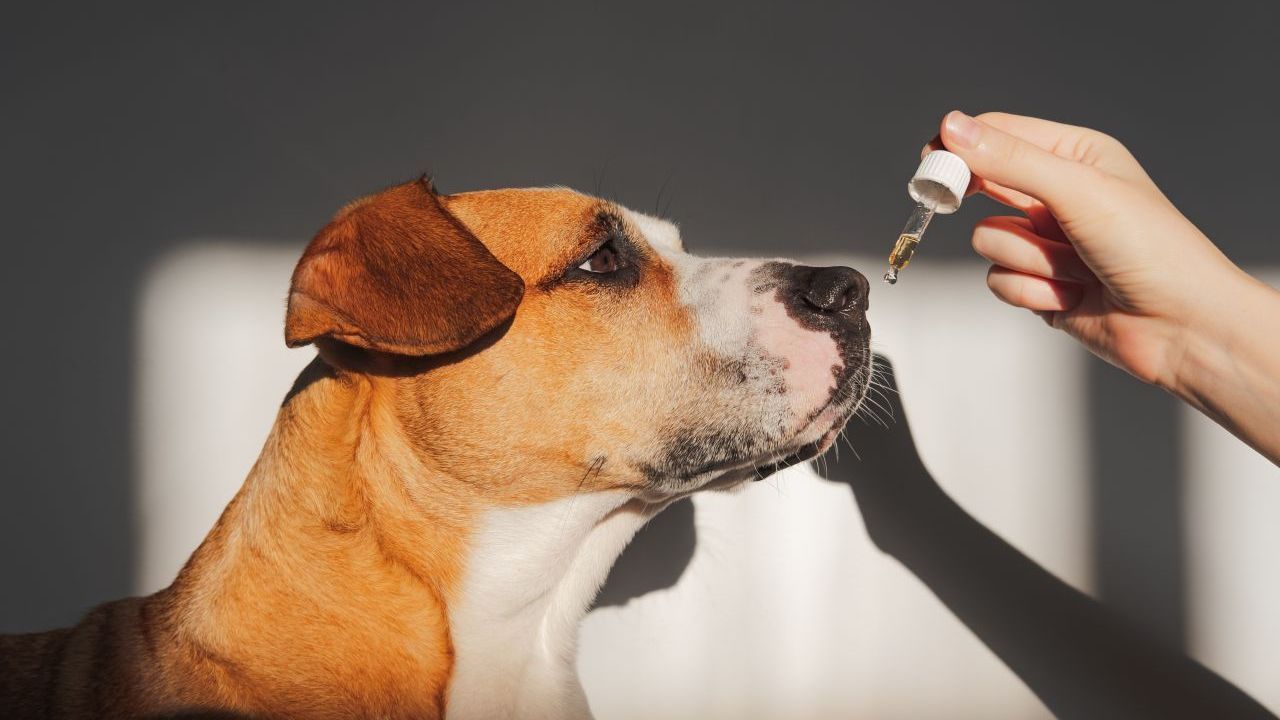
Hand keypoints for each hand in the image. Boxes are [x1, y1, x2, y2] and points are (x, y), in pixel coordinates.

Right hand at [934, 111, 1279, 464]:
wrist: (1181, 327)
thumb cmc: (1152, 249)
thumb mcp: (1077, 190)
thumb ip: (1010, 161)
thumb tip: (952, 127)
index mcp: (1075, 155)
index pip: (999, 134)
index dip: (960, 147)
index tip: (930, 165)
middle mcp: (1058, 195)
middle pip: (983, 185)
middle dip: (978, 202)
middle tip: (949, 202)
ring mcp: (1046, 241)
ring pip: (988, 239)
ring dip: (1024, 257)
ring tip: (1070, 266)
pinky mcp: (1038, 284)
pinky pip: (998, 279)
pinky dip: (1029, 290)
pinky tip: (1069, 295)